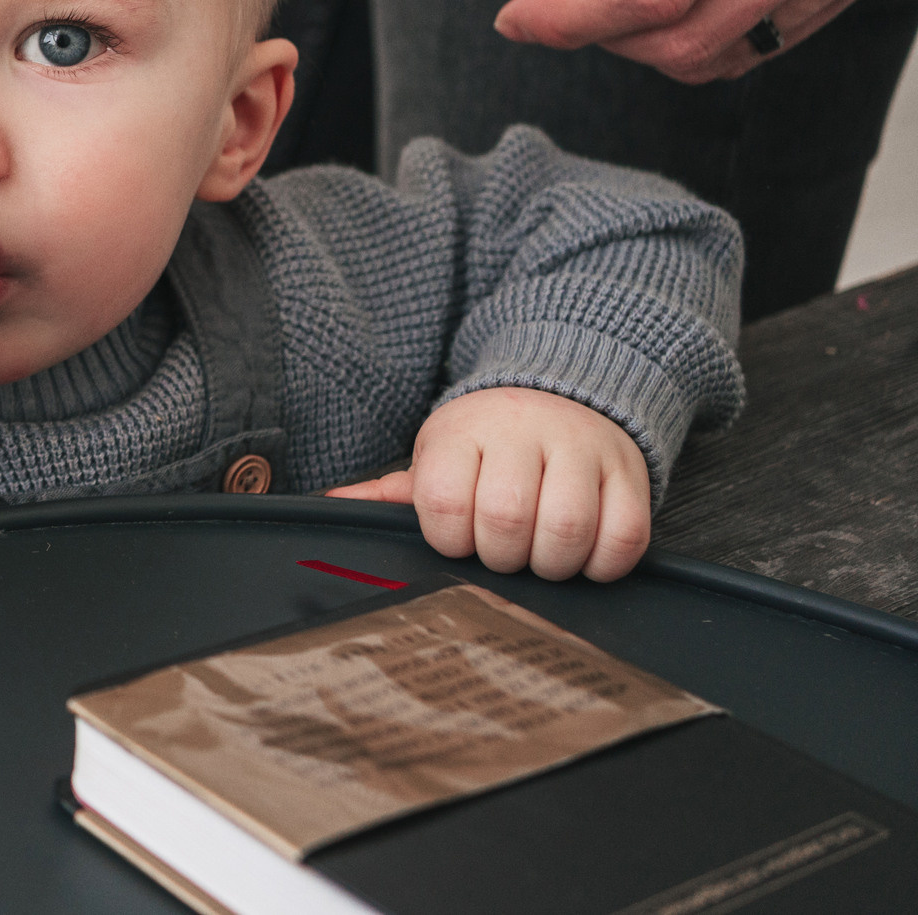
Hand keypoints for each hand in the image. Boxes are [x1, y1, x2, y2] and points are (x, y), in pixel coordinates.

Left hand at [324, 386, 651, 581]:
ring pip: (566, 529)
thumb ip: (391, 490)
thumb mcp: (438, 455)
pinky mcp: (628, 472)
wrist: (562, 394)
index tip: (456, 537)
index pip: (442, 500)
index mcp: (462, 431)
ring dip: (550, 563)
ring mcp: (580, 448)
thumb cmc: (489, 443)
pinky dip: (602, 562)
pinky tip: (582, 556)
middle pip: (505, 520)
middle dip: (499, 555)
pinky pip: (624, 535)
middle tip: (501, 551)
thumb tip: (328, 504)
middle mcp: (521, 432)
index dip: (448, 537)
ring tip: (538, 555)